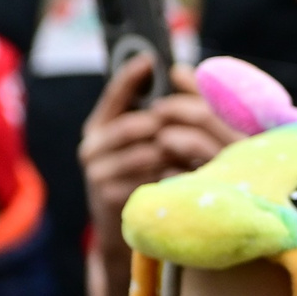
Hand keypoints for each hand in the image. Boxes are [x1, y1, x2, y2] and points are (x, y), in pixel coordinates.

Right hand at [80, 57, 236, 295]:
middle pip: (142, 122)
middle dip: (175, 124)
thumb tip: (179, 71)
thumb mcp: (152, 143)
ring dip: (181, 153)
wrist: (130, 235)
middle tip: (203, 126)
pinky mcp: (108, 196)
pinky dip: (174, 175)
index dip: (132, 77)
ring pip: (152, 149)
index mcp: (102, 127)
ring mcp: (98, 172)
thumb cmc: (150, 179)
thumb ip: (161, 109)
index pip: (115, 95)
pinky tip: (187, 180)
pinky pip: (150, 176)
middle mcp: (93, 146)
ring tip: (202, 157)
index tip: (152, 60)